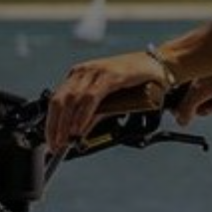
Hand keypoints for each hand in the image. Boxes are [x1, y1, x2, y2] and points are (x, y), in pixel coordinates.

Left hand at [43, 49, 169, 154]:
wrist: (160, 66)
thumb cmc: (135, 83)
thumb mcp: (108, 102)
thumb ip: (91, 116)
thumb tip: (77, 133)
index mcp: (78, 76)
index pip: (56, 101)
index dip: (51, 123)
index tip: (50, 142)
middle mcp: (83, 72)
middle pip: (59, 101)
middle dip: (54, 126)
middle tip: (56, 145)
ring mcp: (96, 72)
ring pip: (72, 99)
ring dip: (66, 124)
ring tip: (66, 141)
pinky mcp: (110, 75)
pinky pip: (91, 97)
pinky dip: (83, 114)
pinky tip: (80, 128)